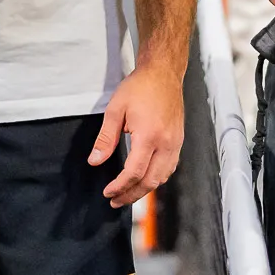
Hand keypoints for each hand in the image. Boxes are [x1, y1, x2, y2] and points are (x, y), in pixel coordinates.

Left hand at [90, 62, 183, 207]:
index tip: (108, 192)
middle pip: (150, 181)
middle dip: (131, 195)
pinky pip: (170, 168)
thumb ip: (105, 138)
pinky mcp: (179, 141)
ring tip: (127, 194)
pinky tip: (145, 179)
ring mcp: (175, 143)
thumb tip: (95, 161)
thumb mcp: (116, 109)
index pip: (134, 172)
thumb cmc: (140, 87)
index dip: (120, 186)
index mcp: (149, 136)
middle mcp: (166, 143)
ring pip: (162, 177)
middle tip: (115, 201)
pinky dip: (157, 179)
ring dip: (145, 190)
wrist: (163, 73)